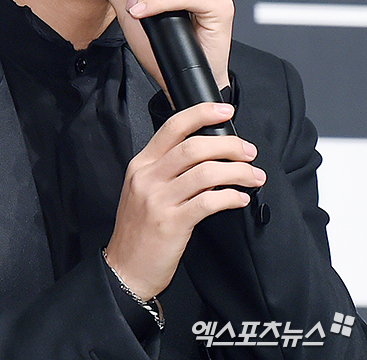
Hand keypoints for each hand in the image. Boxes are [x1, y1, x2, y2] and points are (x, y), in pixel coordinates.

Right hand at [105, 102, 265, 299]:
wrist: (125, 268)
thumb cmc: (140, 229)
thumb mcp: (145, 189)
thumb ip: (168, 169)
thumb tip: (209, 153)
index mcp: (141, 163)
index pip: (173, 127)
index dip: (201, 113)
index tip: (225, 110)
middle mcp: (148, 177)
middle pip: (193, 146)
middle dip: (228, 145)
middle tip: (249, 151)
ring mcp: (158, 200)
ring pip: (205, 172)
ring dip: (237, 171)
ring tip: (253, 176)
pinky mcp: (172, 224)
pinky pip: (208, 202)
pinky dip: (230, 197)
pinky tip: (240, 198)